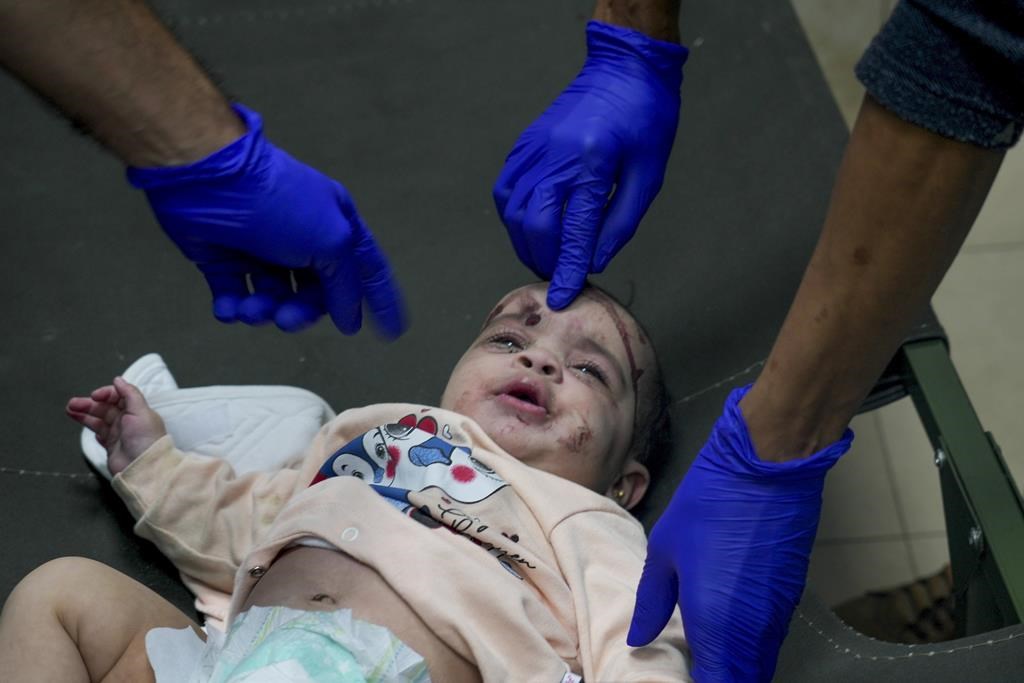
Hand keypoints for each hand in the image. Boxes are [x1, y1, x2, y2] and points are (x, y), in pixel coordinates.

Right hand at [66, 377, 166, 475]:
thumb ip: (130, 393)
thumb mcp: (140, 411)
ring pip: (99, 420)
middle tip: (72, 404)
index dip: (105, 394)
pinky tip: (89, 430)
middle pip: (105, 408)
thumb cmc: (146, 440)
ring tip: (70, 411)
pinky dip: (94, 431)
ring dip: (84, 414)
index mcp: (136, 410)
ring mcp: (119, 434)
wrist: (143, 467)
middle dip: (88, 404)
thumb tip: (118, 379)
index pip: (118, 396)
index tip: (94, 396)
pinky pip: (101, 435)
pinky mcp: (112, 447)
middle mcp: (128, 421)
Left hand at [127, 104, 406, 335]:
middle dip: (303, 311)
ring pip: (276, 300)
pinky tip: (230, 307)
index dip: (381, 301)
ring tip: (252, 308)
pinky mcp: (225, 259)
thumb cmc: (277, 202)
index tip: (391, 332)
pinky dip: (234, 308)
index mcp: (336, 224)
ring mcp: (262, 249)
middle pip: (316, 294)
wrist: (208, 180)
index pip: (367, 269)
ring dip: (265, 311)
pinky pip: (236, 296)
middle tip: (288, 318)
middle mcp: (302, 238)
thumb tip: (351, 319)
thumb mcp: (331, 240)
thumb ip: (346, 284)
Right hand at [493, 21, 686, 309]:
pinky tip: (531, 229)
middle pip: (534, 224)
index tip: (562, 297)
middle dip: (544, 259)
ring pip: (514, 212)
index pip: (572, 229)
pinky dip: (515, 218)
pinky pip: (506, 191)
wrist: (623, 69)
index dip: (565, 268)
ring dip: (527, 243)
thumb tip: (593, 260)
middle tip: (560, 275)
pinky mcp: (524, 144)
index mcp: (591, 161)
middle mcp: (555, 155)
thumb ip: (620, 222)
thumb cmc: (646, 118)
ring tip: (547, 257)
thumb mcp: (648, 174)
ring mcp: (533, 148)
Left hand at [628, 386, 852, 681]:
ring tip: (705, 651)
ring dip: (735, 665)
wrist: (766, 468)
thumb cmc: (710, 505)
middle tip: (692, 664)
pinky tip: (726, 626)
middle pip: (742, 680)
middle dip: (719, 677)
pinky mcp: (791, 598)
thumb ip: (652, 604)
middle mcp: (753, 632)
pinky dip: (749, 645)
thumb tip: (639, 638)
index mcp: (717, 627)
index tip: (680, 675)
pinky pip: (768, 639)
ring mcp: (777, 616)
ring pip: (758, 664)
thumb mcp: (664, 552)